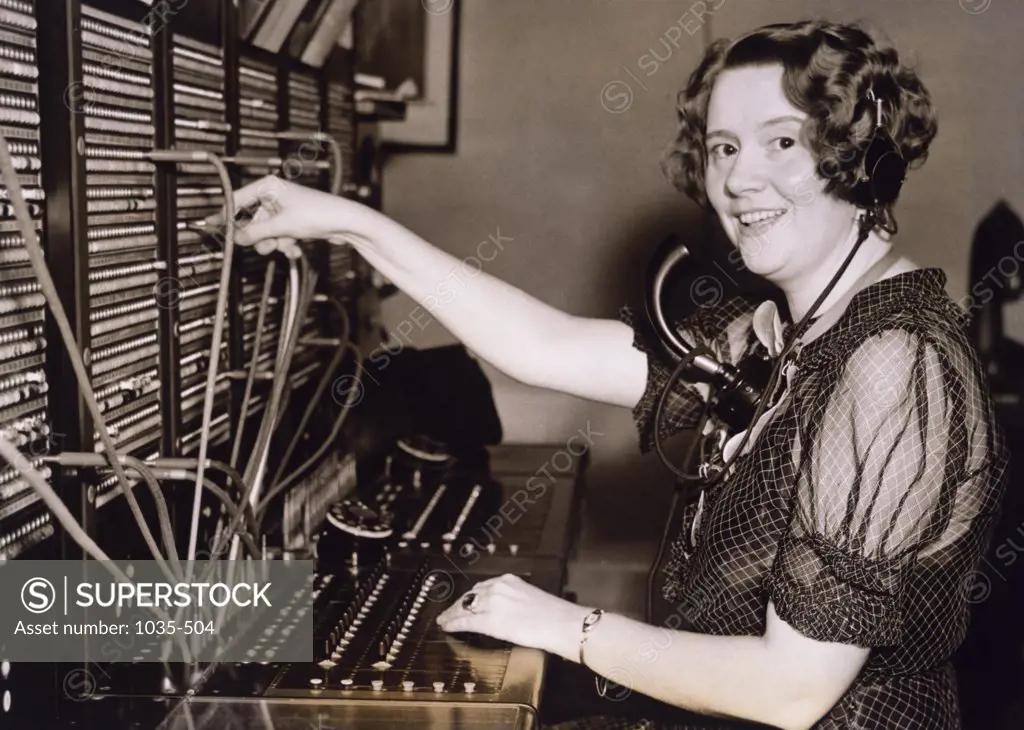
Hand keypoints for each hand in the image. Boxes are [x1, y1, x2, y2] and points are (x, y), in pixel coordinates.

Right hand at [203, 175, 377, 258]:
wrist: (347, 223)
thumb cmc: (319, 214)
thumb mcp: (282, 226)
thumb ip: (256, 233)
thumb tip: (237, 239)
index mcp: (268, 186)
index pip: (237, 200)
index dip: (224, 215)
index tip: (209, 227)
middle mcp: (275, 195)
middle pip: (252, 220)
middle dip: (258, 237)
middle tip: (263, 246)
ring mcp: (284, 208)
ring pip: (266, 231)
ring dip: (273, 243)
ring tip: (285, 246)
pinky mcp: (293, 220)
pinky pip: (279, 235)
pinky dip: (285, 243)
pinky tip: (295, 248)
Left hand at [435, 573, 592, 661]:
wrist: (561, 623)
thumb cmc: (554, 615)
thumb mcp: (532, 597)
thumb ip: (516, 599)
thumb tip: (510, 609)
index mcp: (509, 580)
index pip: (483, 587)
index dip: (471, 596)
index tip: (466, 601)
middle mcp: (497, 587)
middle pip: (470, 595)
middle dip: (460, 604)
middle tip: (450, 612)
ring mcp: (492, 603)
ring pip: (464, 607)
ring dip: (452, 613)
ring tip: (445, 620)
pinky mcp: (489, 620)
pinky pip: (465, 621)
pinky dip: (453, 623)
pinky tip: (446, 627)